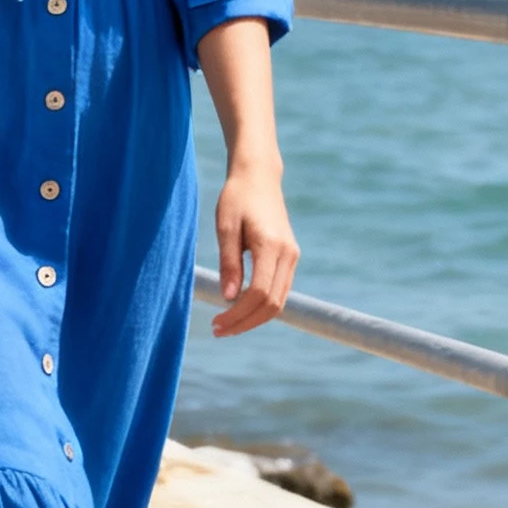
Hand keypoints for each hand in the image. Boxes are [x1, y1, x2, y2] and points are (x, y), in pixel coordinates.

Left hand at [210, 158, 298, 336]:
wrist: (258, 177)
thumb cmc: (236, 198)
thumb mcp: (225, 228)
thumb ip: (228, 263)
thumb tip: (228, 298)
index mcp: (271, 246)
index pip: (259, 293)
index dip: (238, 314)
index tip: (216, 323)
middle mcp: (287, 254)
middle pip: (272, 304)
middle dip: (245, 323)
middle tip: (218, 330)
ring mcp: (292, 257)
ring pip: (279, 302)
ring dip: (253, 318)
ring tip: (226, 324)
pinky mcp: (289, 258)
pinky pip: (279, 291)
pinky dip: (261, 306)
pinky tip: (239, 308)